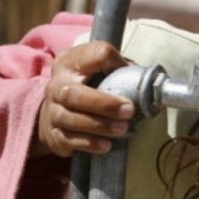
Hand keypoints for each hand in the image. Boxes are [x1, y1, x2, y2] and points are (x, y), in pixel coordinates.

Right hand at [32, 41, 132, 156]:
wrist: (56, 110)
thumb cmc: (88, 87)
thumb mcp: (100, 71)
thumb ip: (120, 72)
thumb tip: (147, 82)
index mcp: (70, 62)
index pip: (93, 53)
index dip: (113, 61)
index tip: (129, 70)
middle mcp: (56, 85)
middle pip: (73, 93)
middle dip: (103, 104)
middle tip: (129, 111)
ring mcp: (52, 111)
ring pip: (70, 119)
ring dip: (99, 126)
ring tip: (122, 129)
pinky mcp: (53, 134)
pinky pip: (68, 140)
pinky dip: (88, 143)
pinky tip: (106, 145)